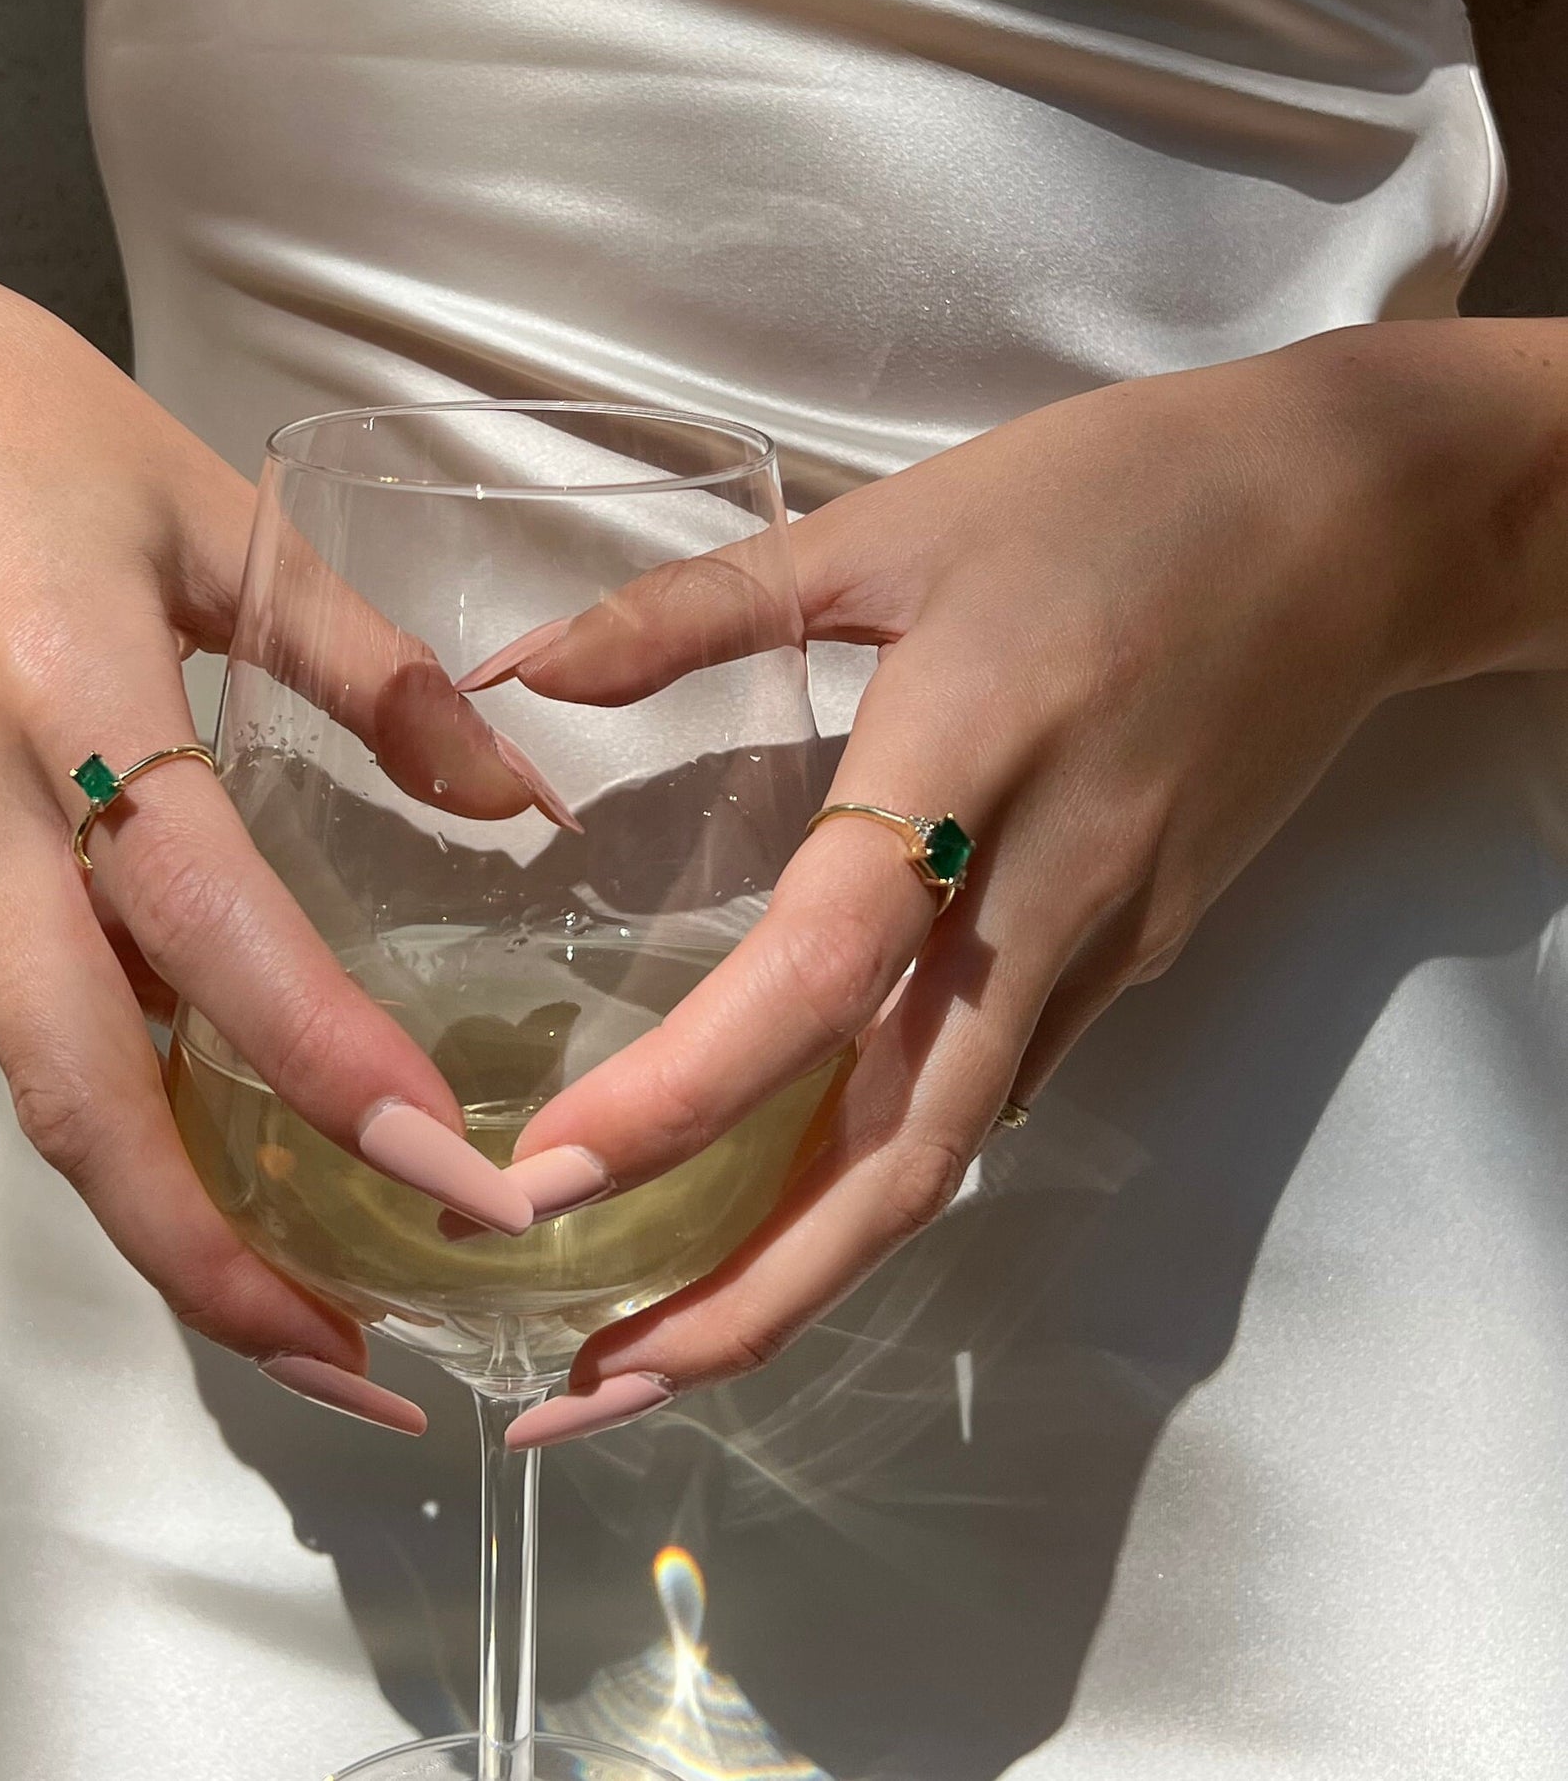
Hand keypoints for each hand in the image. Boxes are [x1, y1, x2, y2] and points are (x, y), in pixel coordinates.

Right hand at [0, 179, 561, 1428]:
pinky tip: (210, 1155)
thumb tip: (511, 800)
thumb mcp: (214, 512)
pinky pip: (14, 1013)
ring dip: (159, 1210)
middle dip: (207, 1252)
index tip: (455, 1176)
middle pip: (74, 1085)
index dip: (330, 1066)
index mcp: (57, 692)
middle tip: (348, 1363)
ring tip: (298, 1306)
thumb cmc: (13, 407)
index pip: (208, 928)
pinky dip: (115, 1110)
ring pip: (37, 1075)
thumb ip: (369, 670)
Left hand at [479, 327, 1536, 1446]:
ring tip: (659, 1346)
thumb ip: (696, 609)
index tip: (541, 1185)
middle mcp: (1041, 894)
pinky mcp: (1134, 956)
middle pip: (901, 1153)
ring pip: (949, 1150)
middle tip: (588, 1390)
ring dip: (804, 1273)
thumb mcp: (893, 521)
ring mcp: (1102, 947)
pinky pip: (993, 1088)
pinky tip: (785, 1200)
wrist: (1366, 518)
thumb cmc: (1117, 492)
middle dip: (743, 1301)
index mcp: (968, 754)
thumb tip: (515, 674)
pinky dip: (880, 1171)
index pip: (818, 968)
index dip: (683, 1095)